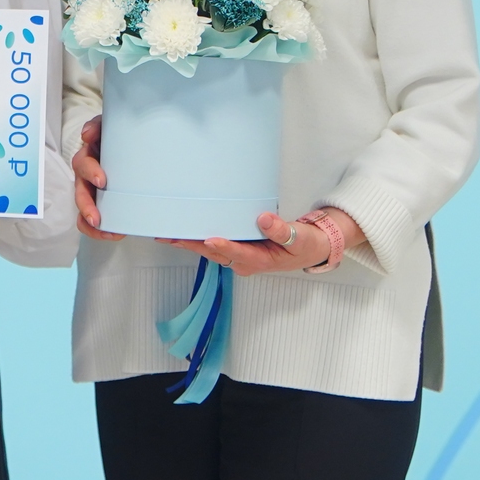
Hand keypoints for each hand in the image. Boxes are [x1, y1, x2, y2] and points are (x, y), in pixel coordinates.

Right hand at [72, 115, 124, 241]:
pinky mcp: (101, 200)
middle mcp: (88, 172)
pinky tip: (112, 233)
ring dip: (89, 220)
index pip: (83, 162)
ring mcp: (93, 187)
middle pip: (80, 190)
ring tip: (103, 229)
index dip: (90, 171)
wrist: (134, 137)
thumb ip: (98, 125)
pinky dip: (97, 229)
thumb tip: (86, 135)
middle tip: (96, 218)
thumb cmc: (119, 133)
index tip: (101, 181)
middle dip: (86, 205)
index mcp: (91, 154)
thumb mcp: (110, 124)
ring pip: (84, 206)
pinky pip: (92, 218)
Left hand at [168, 209, 363, 275]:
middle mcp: (245, 261)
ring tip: (168, 233)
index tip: (209, 239)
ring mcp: (240, 256)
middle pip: (215, 253)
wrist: (311, 249)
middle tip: (170, 236)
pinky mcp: (238, 249)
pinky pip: (215, 244)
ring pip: (211, 250)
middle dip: (192, 244)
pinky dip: (199, 238)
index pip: (238, 253)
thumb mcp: (300, 238)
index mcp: (261, 260)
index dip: (223, 246)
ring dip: (190, 242)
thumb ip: (282, 230)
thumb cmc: (305, 244)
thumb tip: (264, 218)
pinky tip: (186, 230)